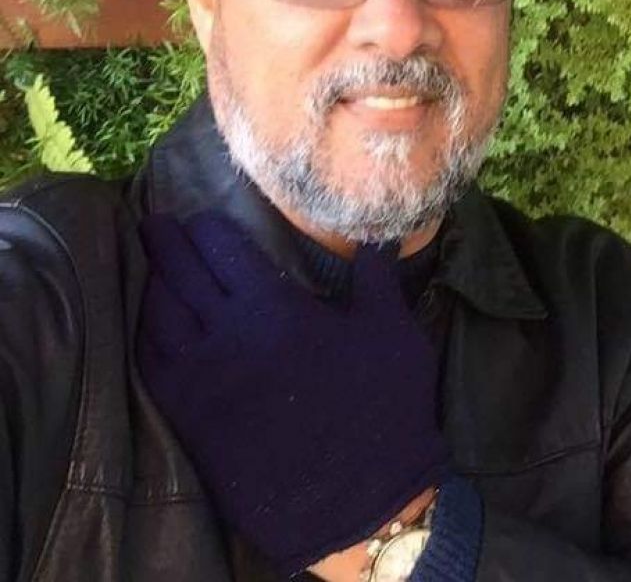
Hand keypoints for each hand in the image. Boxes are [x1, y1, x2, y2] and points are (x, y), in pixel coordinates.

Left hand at [137, 211, 449, 576]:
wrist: (359, 502)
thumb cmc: (383, 409)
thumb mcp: (393, 333)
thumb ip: (377, 279)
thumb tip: (377, 238)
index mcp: (274, 309)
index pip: (222, 250)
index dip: (206, 229)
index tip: (199, 218)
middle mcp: (226, 337)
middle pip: (181, 275)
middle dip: (166, 243)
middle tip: (156, 224)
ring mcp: (202, 382)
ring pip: (160, 318)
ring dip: (154, 284)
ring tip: (154, 267)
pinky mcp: (193, 421)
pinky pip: (152, 366)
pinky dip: (147, 335)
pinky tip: (153, 326)